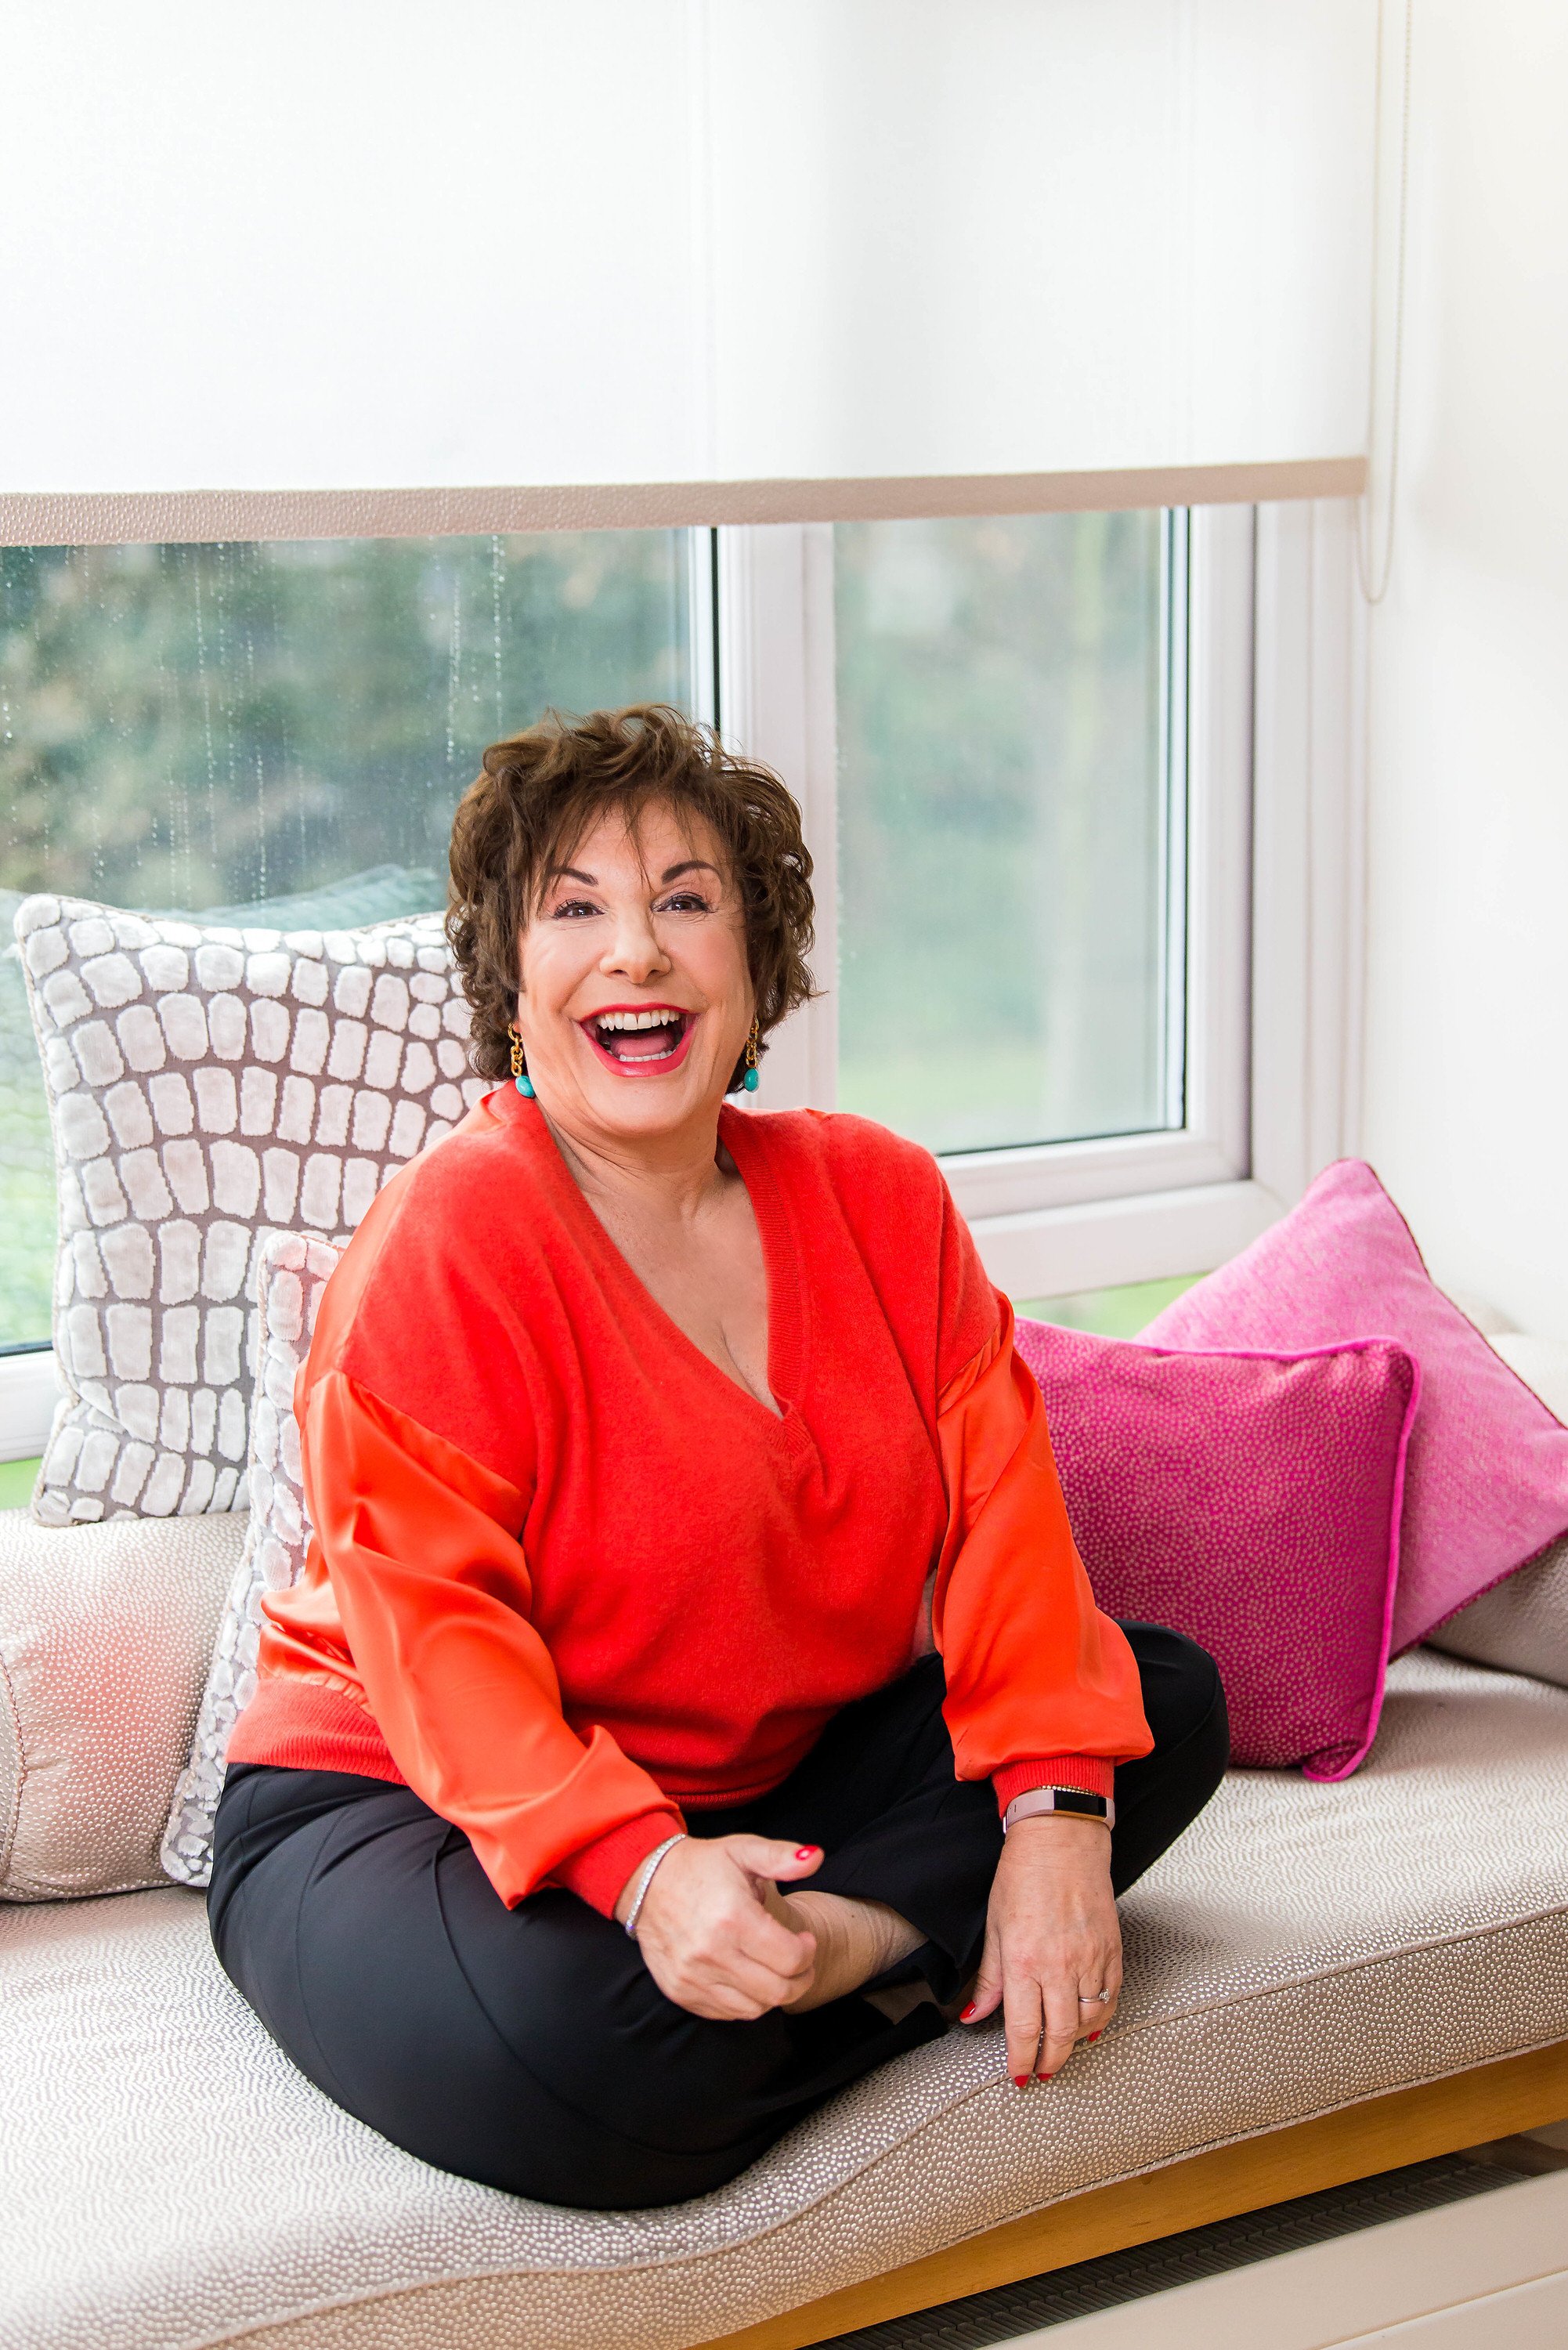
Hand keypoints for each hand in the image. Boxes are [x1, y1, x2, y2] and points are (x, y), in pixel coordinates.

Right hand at [615, 1835, 823, 2020]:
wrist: (646, 1881)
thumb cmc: (701, 1866)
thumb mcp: (743, 1849)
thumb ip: (781, 1856)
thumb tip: (816, 1857)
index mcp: (732, 1917)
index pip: (790, 1959)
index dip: (808, 1952)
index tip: (805, 1940)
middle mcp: (710, 1953)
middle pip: (777, 1990)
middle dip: (801, 1979)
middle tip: (801, 1963)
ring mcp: (692, 1977)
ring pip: (754, 2008)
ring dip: (773, 1993)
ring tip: (774, 1970)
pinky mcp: (680, 1991)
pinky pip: (726, 2013)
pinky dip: (745, 2001)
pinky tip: (747, 1977)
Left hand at [961, 1816, 1120, 2084]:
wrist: (1061, 1840)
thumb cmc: (1021, 1877)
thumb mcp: (994, 1927)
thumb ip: (988, 1978)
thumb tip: (973, 2016)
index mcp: (1023, 1962)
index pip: (1023, 2031)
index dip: (1021, 2062)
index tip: (1019, 2076)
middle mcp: (1059, 1966)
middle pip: (1059, 2035)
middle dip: (1049, 2063)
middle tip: (1042, 2074)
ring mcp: (1090, 1959)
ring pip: (1088, 2021)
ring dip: (1074, 2043)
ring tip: (1061, 2050)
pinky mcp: (1112, 1950)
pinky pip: (1110, 1998)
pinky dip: (1101, 2018)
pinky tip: (1090, 2026)